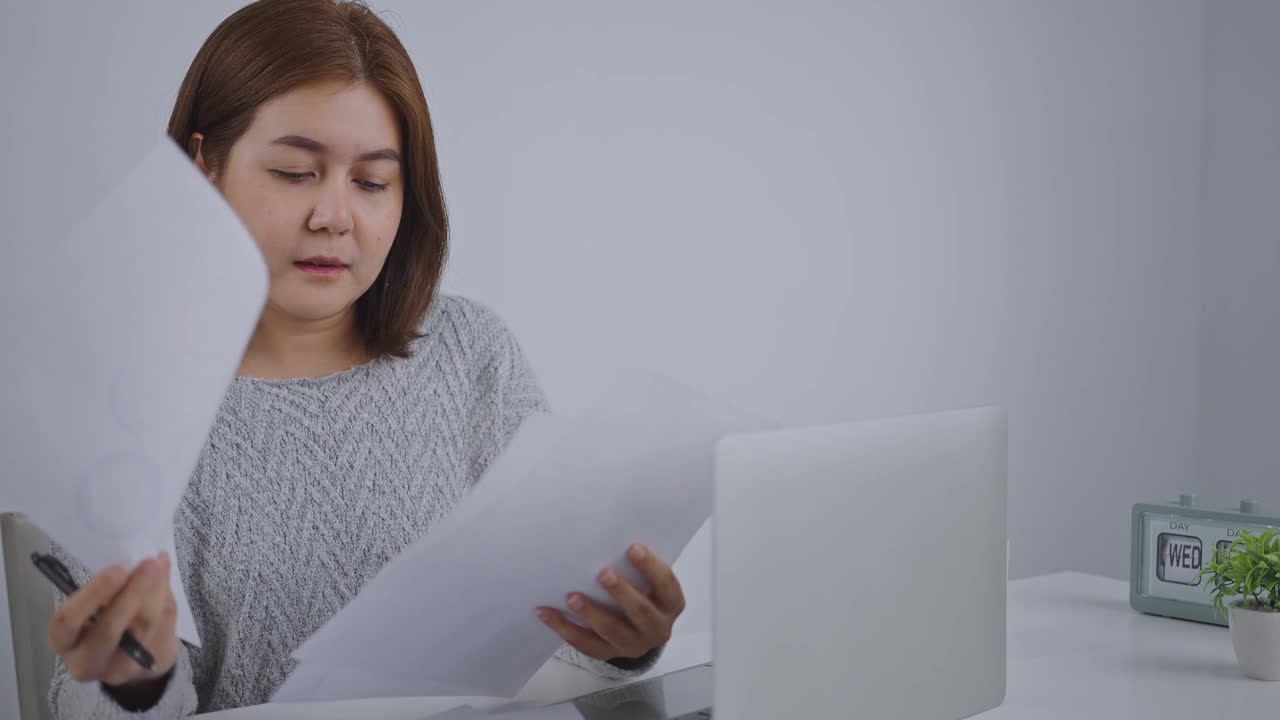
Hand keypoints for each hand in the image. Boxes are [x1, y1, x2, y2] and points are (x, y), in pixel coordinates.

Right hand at [47, 553, 179, 689]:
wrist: (133, 657)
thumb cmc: (108, 620)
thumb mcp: (98, 604)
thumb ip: (112, 586)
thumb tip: (135, 560)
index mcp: (64, 641)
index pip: (68, 621)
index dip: (93, 595)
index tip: (118, 569)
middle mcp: (86, 662)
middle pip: (109, 629)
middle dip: (133, 592)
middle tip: (149, 563)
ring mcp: (119, 670)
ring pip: (142, 626)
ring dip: (155, 591)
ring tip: (160, 565)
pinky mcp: (148, 666)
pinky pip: (162, 629)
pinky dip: (167, 601)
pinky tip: (165, 582)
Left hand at [536, 543, 685, 661]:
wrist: (641, 630)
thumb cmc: (644, 592)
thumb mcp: (650, 581)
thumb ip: (638, 566)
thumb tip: (610, 536)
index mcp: (671, 604)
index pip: (666, 585)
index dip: (650, 567)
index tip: (633, 547)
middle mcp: (657, 628)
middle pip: (641, 612)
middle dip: (621, 592)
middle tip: (603, 573)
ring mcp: (633, 645)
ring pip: (612, 631)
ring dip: (590, 613)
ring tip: (571, 597)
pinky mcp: (609, 653)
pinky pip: (585, 644)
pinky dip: (564, 628)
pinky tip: (546, 612)